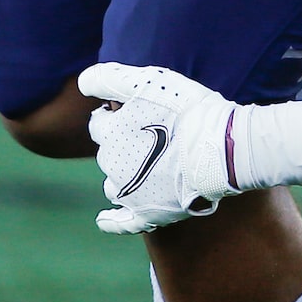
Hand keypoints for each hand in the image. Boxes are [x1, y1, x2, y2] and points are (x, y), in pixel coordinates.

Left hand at [79, 62, 239, 232]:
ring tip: (145, 167)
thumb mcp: (148, 81)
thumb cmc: (187, 111)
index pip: (98, 124)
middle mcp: (112, 165)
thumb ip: (110, 78)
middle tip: (148, 136)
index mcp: (111, 133)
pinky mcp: (146, 214)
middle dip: (120, 145)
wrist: (219, 149)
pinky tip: (103, 220)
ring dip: (122, 175)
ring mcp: (128, 192)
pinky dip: (111, 221)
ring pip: (113, 184)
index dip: (111, 116)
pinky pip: (121, 223)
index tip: (127, 112)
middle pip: (107, 154)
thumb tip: (82, 81)